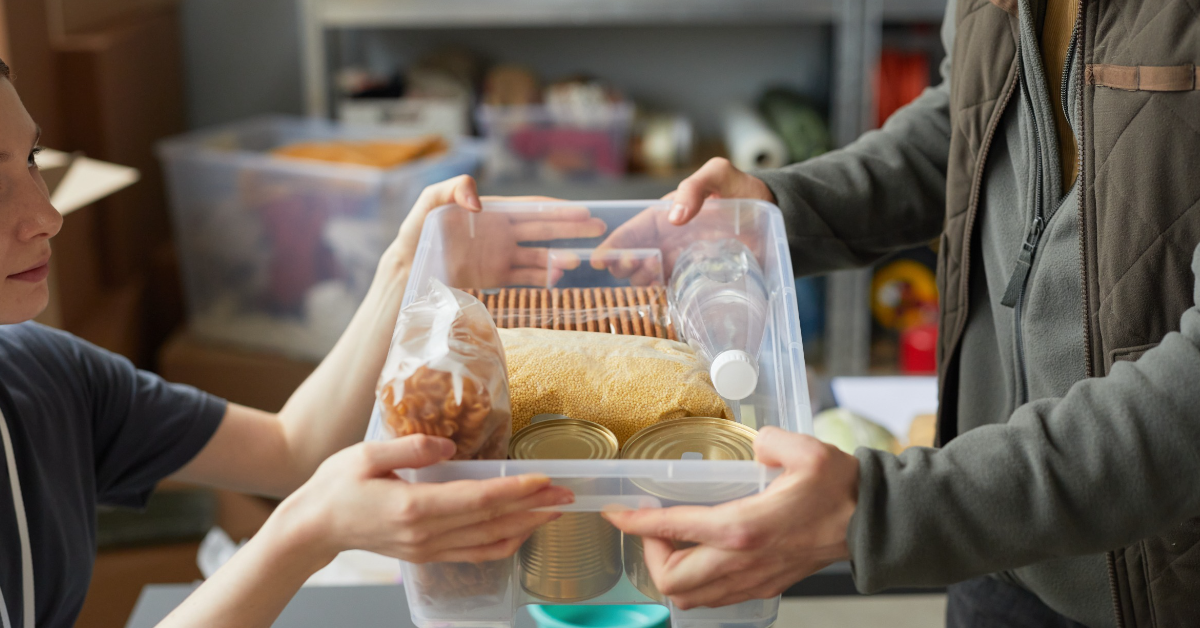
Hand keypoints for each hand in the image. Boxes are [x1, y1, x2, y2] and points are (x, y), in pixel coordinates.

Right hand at [271, 434, 573, 564]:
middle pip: (492, 522)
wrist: (313, 527)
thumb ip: (409, 447)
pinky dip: (504, 545)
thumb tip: (448, 443)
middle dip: (534, 508)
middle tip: (567, 494)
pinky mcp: (428, 555)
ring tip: (554, 511)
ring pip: (489, 542)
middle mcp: (426, 534)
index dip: (515, 491)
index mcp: (413, 508)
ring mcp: (428, 549)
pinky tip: (522, 532)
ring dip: (526, 527)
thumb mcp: (365, 455)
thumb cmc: (336, 486)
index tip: (543, 479)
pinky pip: (475, 554)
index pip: (477, 500)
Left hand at [380, 175, 607, 288]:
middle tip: (598, 228)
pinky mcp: (495, 277)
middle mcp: (503, 233)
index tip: (582, 211)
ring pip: (538, 256)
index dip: (558, 209)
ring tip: (578, 261)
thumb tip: (479, 201)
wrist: (406, 266)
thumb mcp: (431, 200)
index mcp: (494, 212)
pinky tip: (559, 278)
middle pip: (544, 230)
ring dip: (558, 258)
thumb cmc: (417, 229)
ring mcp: (501, 256)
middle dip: (571, 229)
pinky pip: (525, 277)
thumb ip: (454, 188)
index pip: (533, 209)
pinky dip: (542, 278)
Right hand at [591, 158, 773, 284]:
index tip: (601, 259)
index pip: (633, 230)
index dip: (615, 244)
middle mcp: (669, 239)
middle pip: (634, 255)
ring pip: (648, 274)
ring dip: (640, 278)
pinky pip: (671, 288)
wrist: (776, 214)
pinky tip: (660, 290)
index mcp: (666, 214)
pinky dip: (660, 292)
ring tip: (647, 274)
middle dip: (623, 263)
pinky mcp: (697, 276)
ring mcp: (681, 259)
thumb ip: (695, 187)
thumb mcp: (719, 175)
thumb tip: (674, 217)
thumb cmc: (744, 190)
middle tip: (630, 265)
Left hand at [602, 427, 857, 608]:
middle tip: (653, 529)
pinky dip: (697, 585)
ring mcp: (752, 579)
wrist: (872, 524)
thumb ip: (769, 440)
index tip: (617, 514)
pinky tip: (699, 559)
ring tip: (672, 544)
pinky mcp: (764, 586)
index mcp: (743, 527)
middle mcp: (741, 561)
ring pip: (690, 597)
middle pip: (671, 580)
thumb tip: (754, 443)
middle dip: (650, 555)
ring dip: (671, 573)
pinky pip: (715, 599)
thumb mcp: (804, 450)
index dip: (636, 523)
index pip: (672, 530)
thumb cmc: (840, 490)